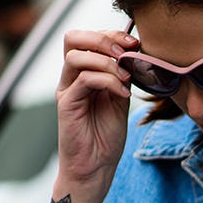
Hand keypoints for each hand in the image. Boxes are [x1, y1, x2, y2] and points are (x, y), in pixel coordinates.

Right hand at [52, 28, 135, 202]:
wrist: (95, 167)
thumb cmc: (106, 137)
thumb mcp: (120, 101)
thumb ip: (122, 79)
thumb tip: (135, 56)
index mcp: (84, 74)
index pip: (88, 39)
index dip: (111, 35)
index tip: (134, 43)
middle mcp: (71, 78)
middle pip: (73, 38)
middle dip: (103, 39)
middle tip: (125, 53)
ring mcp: (67, 90)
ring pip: (76, 56)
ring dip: (106, 62)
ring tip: (125, 79)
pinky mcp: (67, 104)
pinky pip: (83, 80)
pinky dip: (106, 81)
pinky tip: (123, 94)